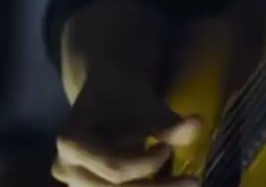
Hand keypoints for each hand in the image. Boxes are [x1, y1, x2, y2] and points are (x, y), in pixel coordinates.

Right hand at [53, 69, 201, 185]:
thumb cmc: (127, 93)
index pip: (113, 166)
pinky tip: (173, 182)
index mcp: (72, 143)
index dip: (145, 164)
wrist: (111, 89)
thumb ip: (168, 122)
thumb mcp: (148, 103)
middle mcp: (67, 168)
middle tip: (194, 180)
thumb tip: (198, 125)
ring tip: (187, 181)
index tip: (169, 148)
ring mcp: (76, 182)